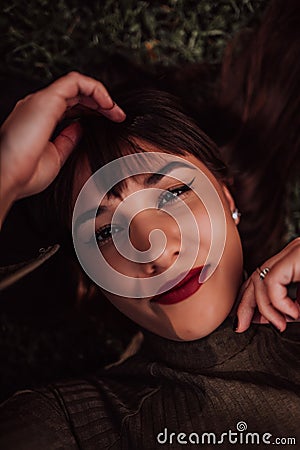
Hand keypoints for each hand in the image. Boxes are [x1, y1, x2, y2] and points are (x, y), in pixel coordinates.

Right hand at [0, 72, 125, 223]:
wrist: (9, 177)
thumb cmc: (26, 174)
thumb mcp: (56, 156)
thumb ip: (69, 140)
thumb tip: (81, 128)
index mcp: (40, 120)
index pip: (71, 106)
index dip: (92, 111)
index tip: (110, 122)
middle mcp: (39, 107)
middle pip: (76, 95)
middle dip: (100, 103)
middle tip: (118, 116)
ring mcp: (41, 101)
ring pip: (77, 85)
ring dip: (100, 95)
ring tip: (115, 111)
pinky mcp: (46, 100)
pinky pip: (75, 81)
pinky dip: (95, 89)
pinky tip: (107, 104)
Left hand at [235, 238, 299, 331]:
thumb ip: (291, 306)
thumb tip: (276, 319)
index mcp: (292, 262)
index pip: (260, 278)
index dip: (249, 301)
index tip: (248, 321)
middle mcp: (290, 253)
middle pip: (254, 277)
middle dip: (244, 305)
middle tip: (241, 326)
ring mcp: (293, 252)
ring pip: (259, 279)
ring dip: (265, 308)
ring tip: (280, 324)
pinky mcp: (297, 256)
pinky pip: (272, 281)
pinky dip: (278, 303)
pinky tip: (294, 313)